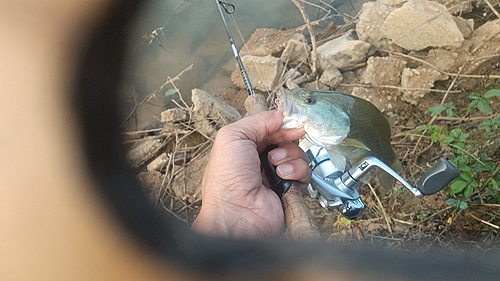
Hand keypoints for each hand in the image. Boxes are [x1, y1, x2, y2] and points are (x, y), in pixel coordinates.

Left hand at [191, 110, 310, 238]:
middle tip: (275, 151)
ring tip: (275, 167)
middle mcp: (260, 160)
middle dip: (285, 140)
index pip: (269, 128)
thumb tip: (280, 114)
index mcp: (244, 147)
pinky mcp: (290, 189)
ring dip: (290, 157)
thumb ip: (257, 121)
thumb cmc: (226, 180)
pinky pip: (305, 173)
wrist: (237, 215)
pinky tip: (283, 178)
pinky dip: (297, 172)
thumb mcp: (233, 137)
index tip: (290, 122)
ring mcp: (276, 175)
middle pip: (286, 139)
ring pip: (298, 154)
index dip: (280, 124)